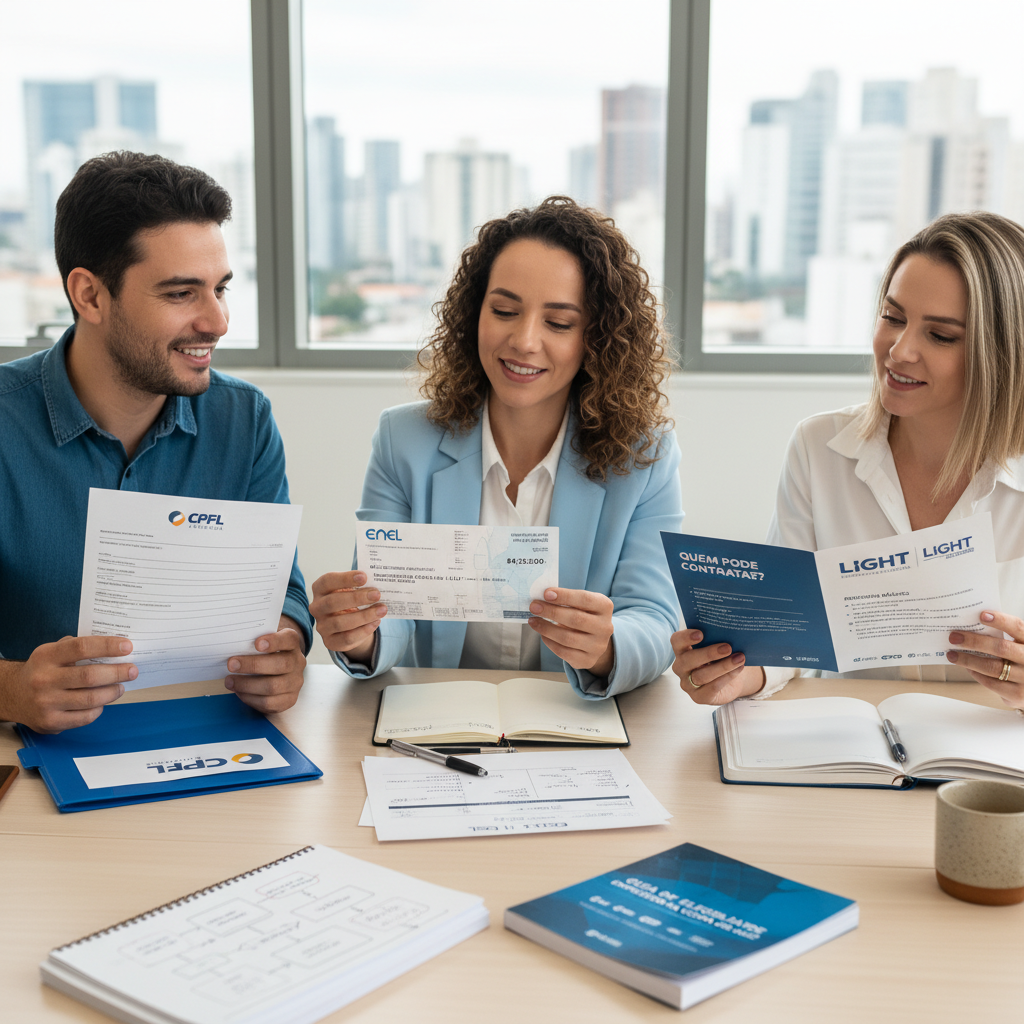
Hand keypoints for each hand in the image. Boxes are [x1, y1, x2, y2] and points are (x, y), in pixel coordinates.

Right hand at [0, 636, 136, 732]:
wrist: (13, 695)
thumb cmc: (42, 670)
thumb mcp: (52, 651)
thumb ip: (77, 647)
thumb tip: (114, 647)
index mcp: (46, 656)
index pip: (81, 647)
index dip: (107, 646)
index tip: (127, 646)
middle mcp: (44, 680)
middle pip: (90, 676)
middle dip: (117, 672)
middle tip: (132, 670)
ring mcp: (46, 703)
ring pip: (91, 699)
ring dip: (112, 692)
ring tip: (121, 687)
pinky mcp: (50, 722)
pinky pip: (84, 717)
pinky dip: (99, 709)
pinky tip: (102, 702)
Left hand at [224, 616, 305, 713]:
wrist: (279, 670)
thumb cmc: (265, 652)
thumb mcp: (262, 641)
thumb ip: (253, 639)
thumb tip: (233, 642)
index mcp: (292, 643)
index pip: (289, 639)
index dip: (275, 641)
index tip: (257, 643)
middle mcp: (298, 662)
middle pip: (281, 664)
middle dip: (253, 665)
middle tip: (231, 664)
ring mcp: (295, 682)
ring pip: (273, 686)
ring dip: (247, 685)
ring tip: (230, 681)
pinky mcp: (289, 700)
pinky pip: (269, 703)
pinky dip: (251, 698)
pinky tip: (239, 692)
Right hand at [310, 571, 386, 663]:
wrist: (349, 622)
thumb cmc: (350, 599)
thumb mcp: (352, 589)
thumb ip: (360, 585)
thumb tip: (378, 583)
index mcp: (320, 589)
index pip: (327, 581)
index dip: (345, 578)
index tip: (364, 577)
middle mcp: (317, 607)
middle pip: (332, 602)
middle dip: (356, 598)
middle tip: (377, 594)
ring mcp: (322, 626)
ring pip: (339, 623)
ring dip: (364, 616)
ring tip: (382, 610)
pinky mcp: (330, 641)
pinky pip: (346, 638)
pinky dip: (363, 631)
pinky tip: (376, 622)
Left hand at [528, 588, 614, 675]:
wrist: (595, 639)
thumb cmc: (583, 615)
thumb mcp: (581, 604)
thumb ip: (566, 600)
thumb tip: (542, 599)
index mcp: (605, 607)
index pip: (585, 599)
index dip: (565, 596)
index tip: (546, 593)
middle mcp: (605, 627)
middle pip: (576, 619)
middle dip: (552, 612)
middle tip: (534, 607)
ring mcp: (597, 646)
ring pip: (568, 638)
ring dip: (546, 628)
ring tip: (533, 621)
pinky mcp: (587, 660)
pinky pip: (564, 652)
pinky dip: (550, 642)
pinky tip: (542, 634)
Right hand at [672, 629, 764, 704]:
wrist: (731, 679)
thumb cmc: (721, 658)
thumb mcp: (717, 646)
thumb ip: (716, 639)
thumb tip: (730, 631)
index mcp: (682, 650)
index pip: (677, 641)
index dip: (686, 637)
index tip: (701, 633)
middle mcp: (681, 667)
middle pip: (688, 660)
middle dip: (708, 653)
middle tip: (727, 647)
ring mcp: (687, 684)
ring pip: (701, 675)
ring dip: (723, 666)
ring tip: (739, 658)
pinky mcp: (699, 697)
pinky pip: (712, 688)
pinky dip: (727, 677)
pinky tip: (738, 668)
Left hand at [947, 611, 1023, 709]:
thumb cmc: (1022, 661)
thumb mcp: (1020, 646)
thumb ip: (1005, 638)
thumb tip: (972, 627)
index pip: (1018, 627)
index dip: (1000, 620)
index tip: (981, 615)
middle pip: (1001, 648)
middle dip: (974, 641)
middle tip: (954, 637)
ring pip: (991, 667)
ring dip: (967, 659)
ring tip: (952, 654)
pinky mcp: (1017, 694)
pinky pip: (990, 682)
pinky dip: (976, 673)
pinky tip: (968, 667)